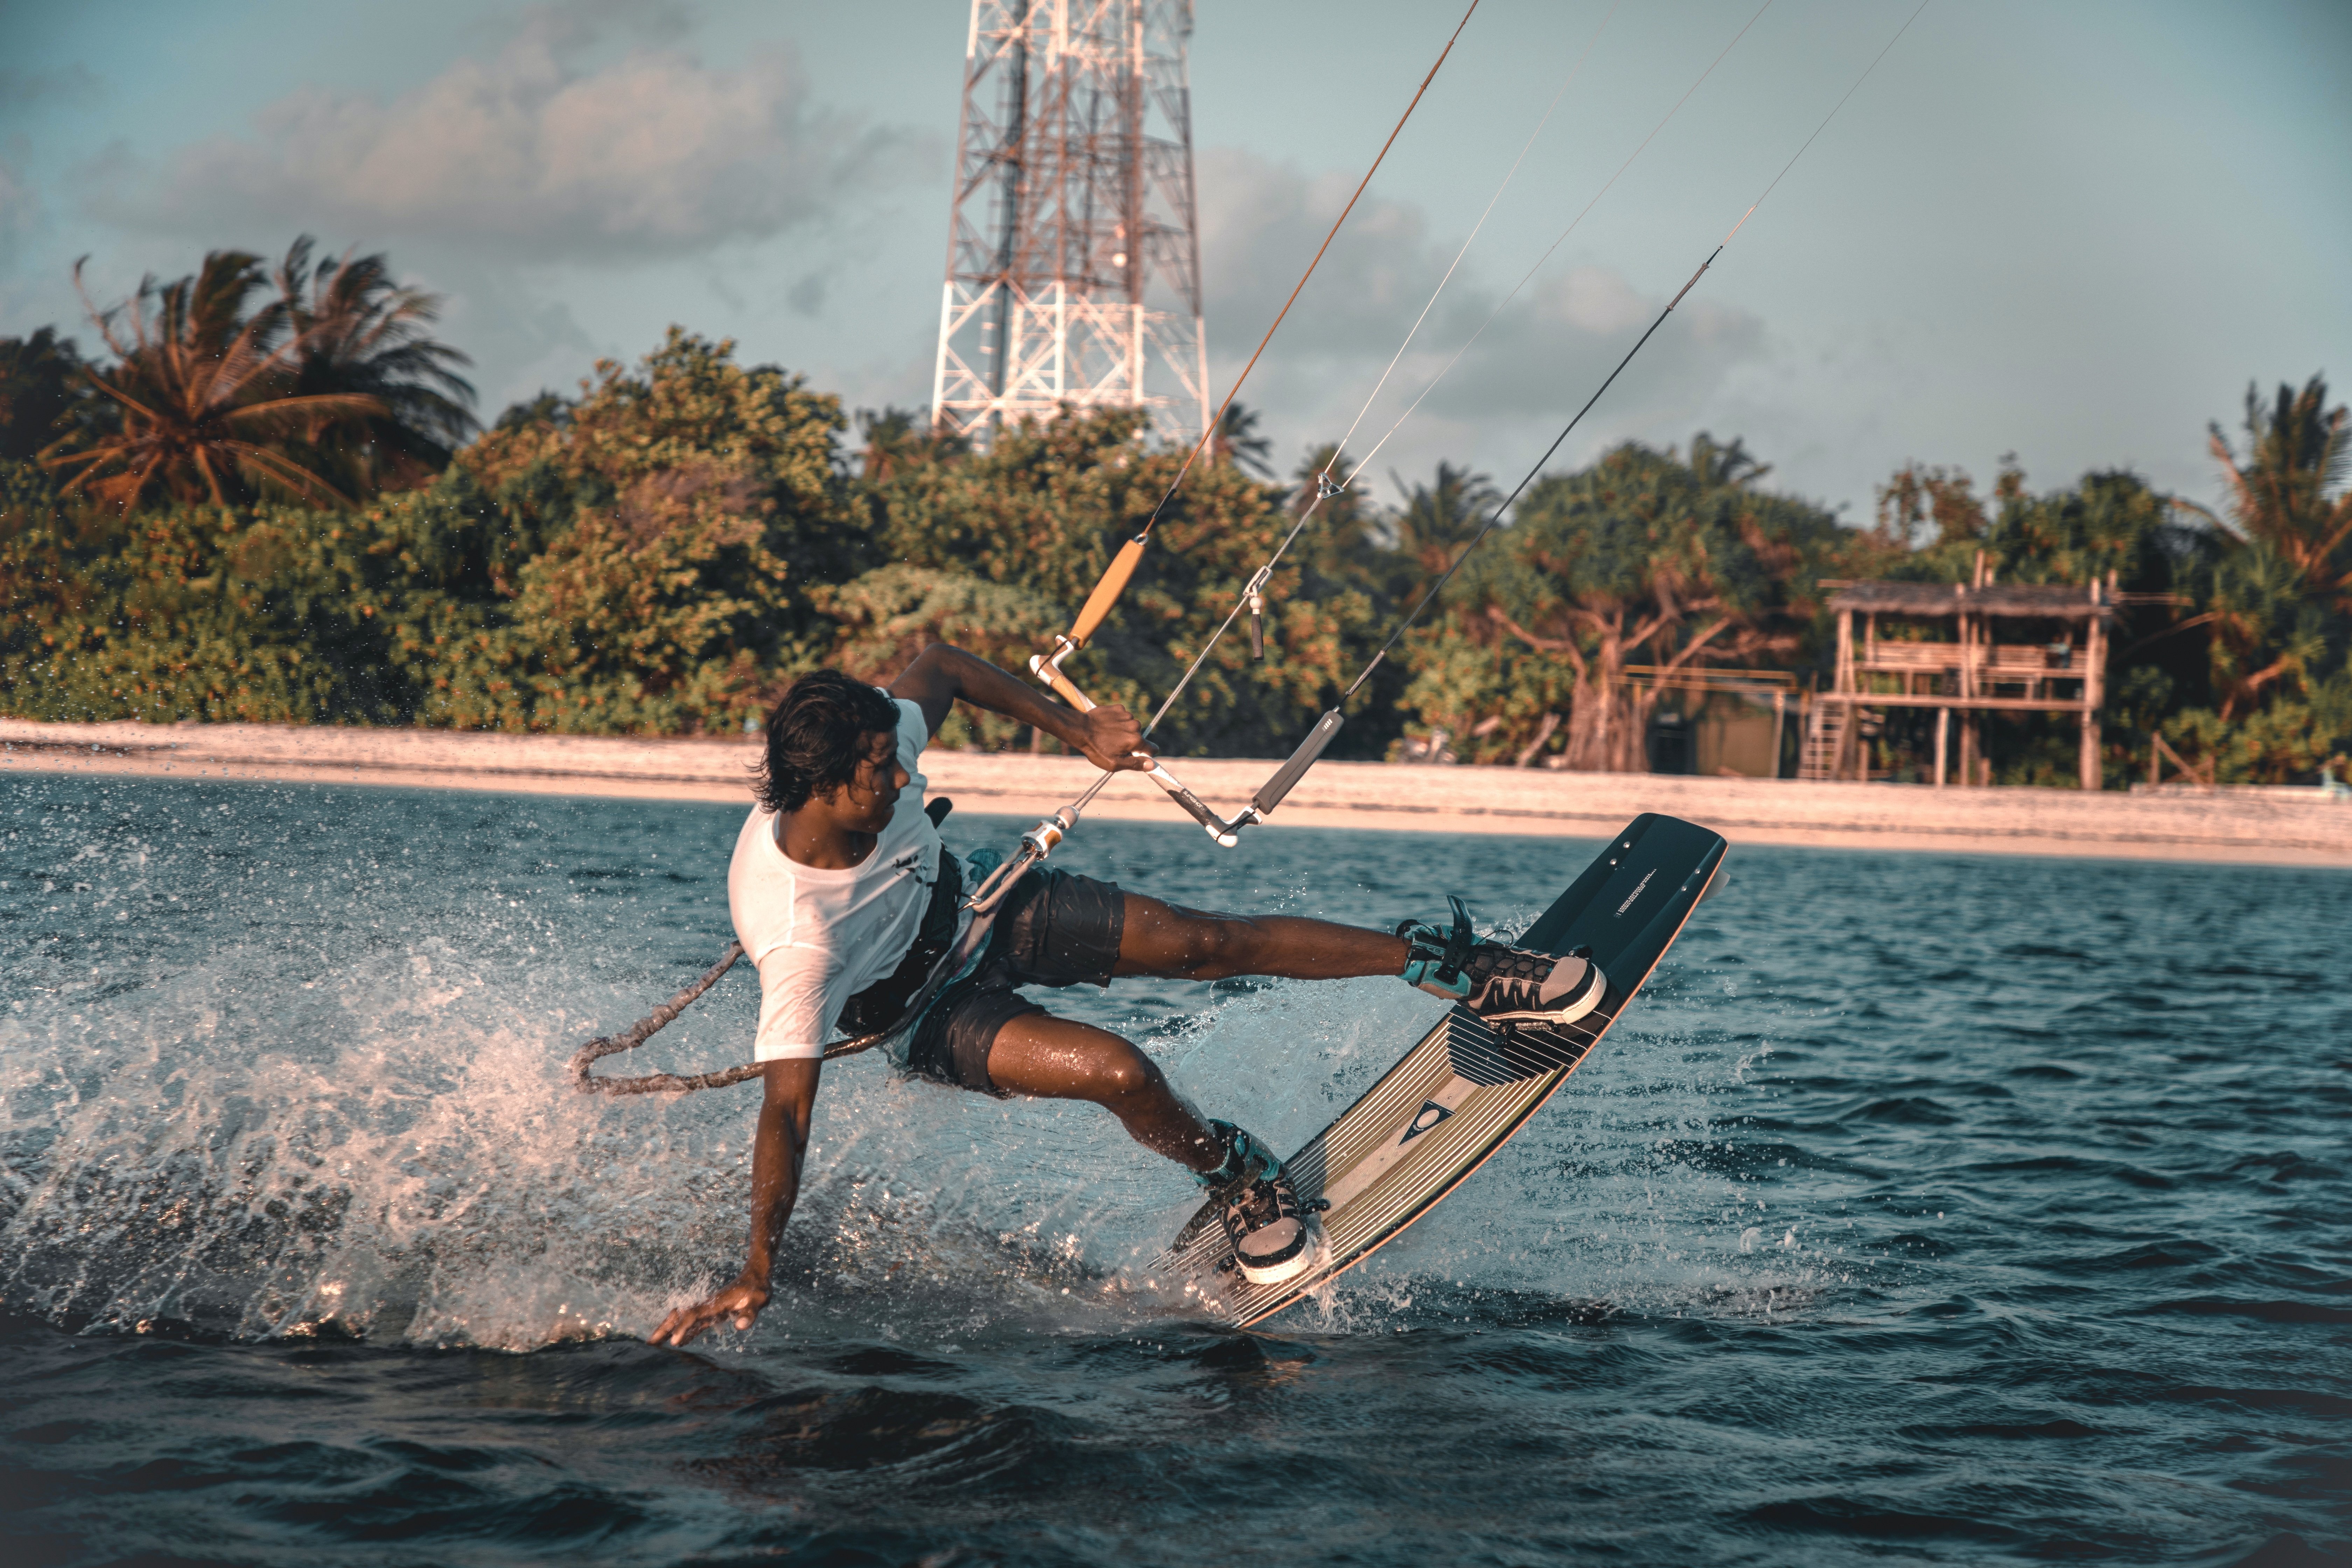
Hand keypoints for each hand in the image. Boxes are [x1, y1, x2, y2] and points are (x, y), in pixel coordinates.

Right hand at [649, 1276, 768, 1347]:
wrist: (756, 1277)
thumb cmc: (758, 1289)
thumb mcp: (758, 1300)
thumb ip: (750, 1313)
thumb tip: (740, 1326)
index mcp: (715, 1303)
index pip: (693, 1316)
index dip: (683, 1328)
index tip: (674, 1342)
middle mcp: (707, 1305)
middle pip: (680, 1316)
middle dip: (664, 1328)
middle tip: (648, 1344)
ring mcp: (707, 1309)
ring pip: (682, 1319)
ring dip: (667, 1329)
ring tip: (653, 1344)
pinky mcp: (711, 1313)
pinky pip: (692, 1324)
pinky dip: (682, 1331)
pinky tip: (677, 1342)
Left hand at [1076, 703, 1153, 772]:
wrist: (1080, 729)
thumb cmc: (1096, 749)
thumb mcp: (1115, 763)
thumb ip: (1135, 764)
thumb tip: (1152, 765)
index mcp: (1136, 741)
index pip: (1152, 748)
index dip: (1145, 754)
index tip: (1135, 755)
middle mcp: (1135, 726)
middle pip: (1139, 737)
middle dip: (1131, 742)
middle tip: (1115, 746)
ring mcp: (1126, 715)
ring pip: (1131, 726)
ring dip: (1124, 730)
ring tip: (1109, 735)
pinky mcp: (1118, 708)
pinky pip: (1123, 716)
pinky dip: (1117, 721)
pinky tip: (1107, 725)